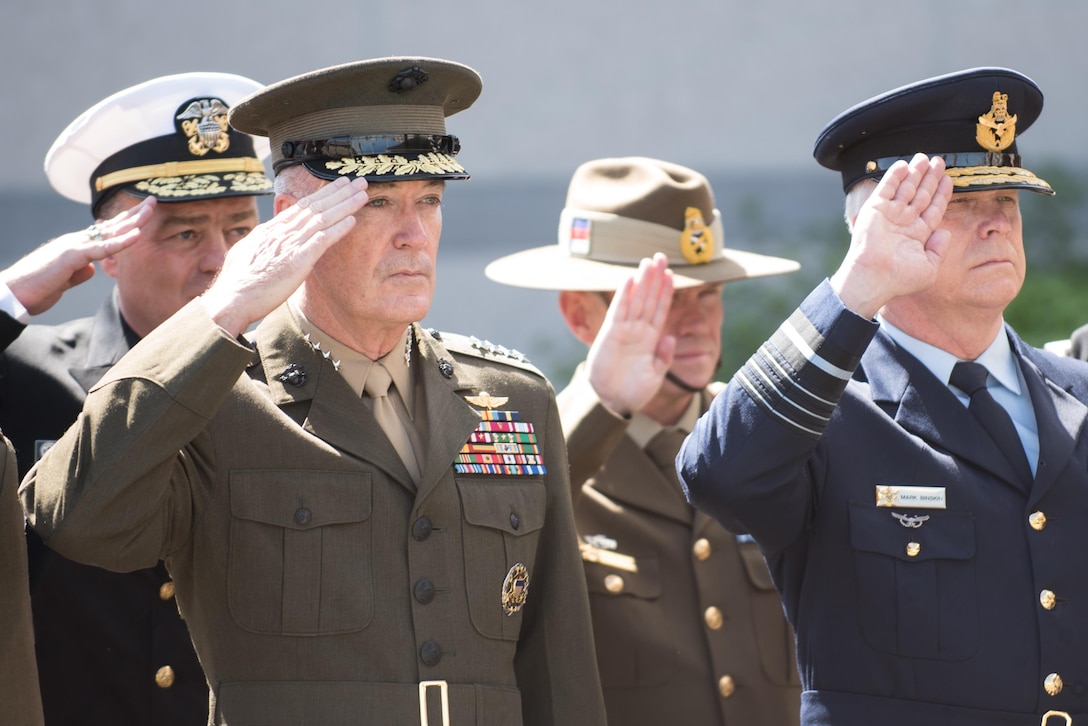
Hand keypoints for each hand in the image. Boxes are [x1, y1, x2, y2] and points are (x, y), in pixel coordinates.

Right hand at [0, 196, 154, 314]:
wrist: (13, 293)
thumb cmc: (37, 288)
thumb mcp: (65, 280)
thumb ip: (80, 272)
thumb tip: (93, 268)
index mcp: (75, 247)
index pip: (104, 232)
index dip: (123, 223)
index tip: (141, 215)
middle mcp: (75, 241)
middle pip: (110, 225)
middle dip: (133, 214)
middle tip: (153, 201)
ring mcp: (73, 246)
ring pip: (109, 231)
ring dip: (132, 220)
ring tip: (151, 208)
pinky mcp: (71, 256)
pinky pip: (102, 248)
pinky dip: (121, 241)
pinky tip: (138, 235)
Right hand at [200, 177, 369, 335]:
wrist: (231, 298)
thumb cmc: (237, 282)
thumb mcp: (247, 252)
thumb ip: (262, 242)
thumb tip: (265, 234)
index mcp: (271, 229)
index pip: (301, 207)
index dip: (322, 195)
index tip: (337, 186)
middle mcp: (282, 232)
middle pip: (315, 206)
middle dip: (339, 192)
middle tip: (358, 181)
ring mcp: (290, 245)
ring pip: (322, 218)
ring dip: (345, 205)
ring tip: (362, 193)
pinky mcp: (298, 261)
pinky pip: (322, 240)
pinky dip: (338, 229)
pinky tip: (352, 220)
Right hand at [585, 253, 675, 415]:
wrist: (613, 402)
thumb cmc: (634, 391)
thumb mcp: (656, 375)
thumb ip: (664, 356)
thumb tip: (670, 337)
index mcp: (651, 340)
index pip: (660, 310)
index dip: (666, 292)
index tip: (671, 274)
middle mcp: (638, 331)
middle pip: (649, 299)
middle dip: (655, 278)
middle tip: (660, 256)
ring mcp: (625, 330)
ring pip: (636, 300)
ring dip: (642, 281)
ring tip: (648, 261)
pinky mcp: (611, 333)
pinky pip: (619, 310)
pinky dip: (624, 294)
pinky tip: (630, 279)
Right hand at [830, 153, 952, 317]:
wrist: (873, 278)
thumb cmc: (899, 279)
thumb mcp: (929, 268)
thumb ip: (939, 249)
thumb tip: (945, 231)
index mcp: (918, 234)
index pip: (933, 208)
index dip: (941, 193)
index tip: (948, 179)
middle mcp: (904, 222)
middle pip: (922, 194)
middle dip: (930, 178)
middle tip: (939, 161)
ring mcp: (890, 214)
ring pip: (906, 188)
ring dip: (915, 172)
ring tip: (925, 157)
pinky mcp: (876, 209)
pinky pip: (887, 188)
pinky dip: (895, 176)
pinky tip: (904, 164)